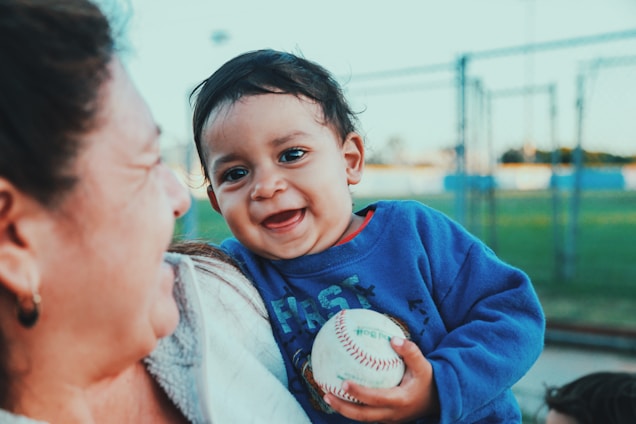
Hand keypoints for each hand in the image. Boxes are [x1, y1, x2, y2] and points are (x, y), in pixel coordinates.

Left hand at [323, 337, 439, 422]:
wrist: (438, 401)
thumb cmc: (428, 380)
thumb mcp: (424, 365)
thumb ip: (410, 352)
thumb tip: (394, 339)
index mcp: (400, 400)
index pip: (375, 398)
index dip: (359, 392)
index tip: (343, 382)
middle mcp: (392, 413)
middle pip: (362, 415)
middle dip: (342, 407)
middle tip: (326, 393)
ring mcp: (388, 419)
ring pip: (362, 417)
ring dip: (343, 408)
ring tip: (327, 395)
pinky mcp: (386, 419)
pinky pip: (365, 413)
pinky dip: (352, 406)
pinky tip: (340, 393)